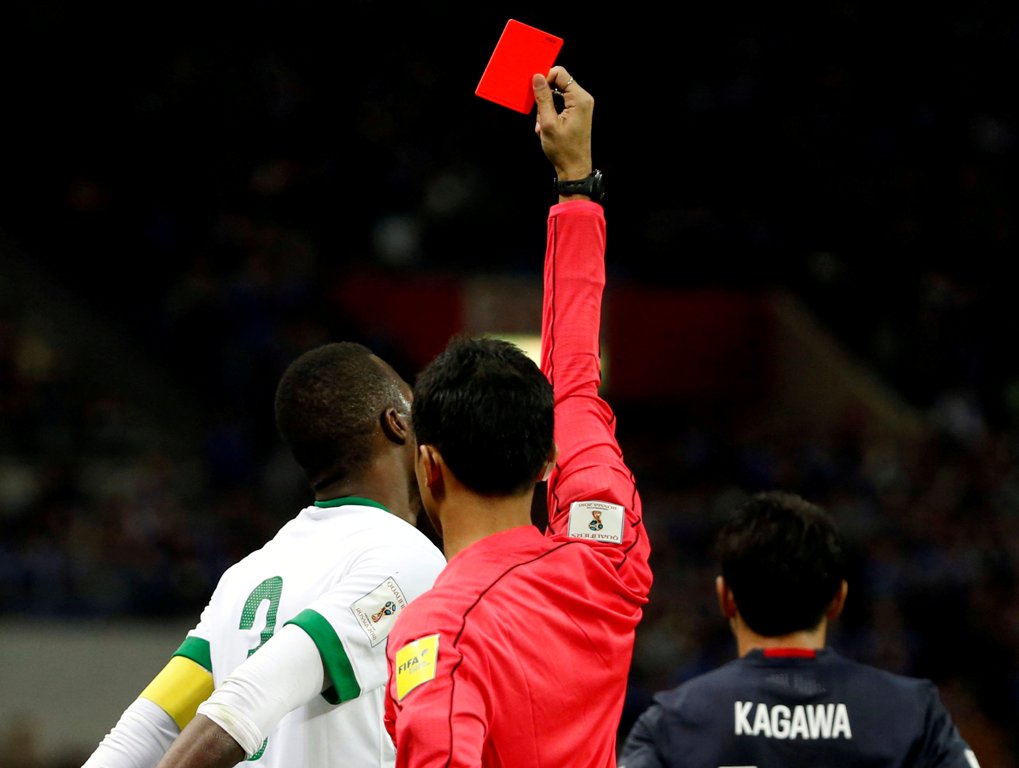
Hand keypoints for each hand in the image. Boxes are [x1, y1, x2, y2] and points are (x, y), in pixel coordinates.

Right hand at [533, 66, 592, 182]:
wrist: (573, 168)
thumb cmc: (563, 150)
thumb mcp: (548, 123)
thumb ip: (543, 98)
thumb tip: (537, 77)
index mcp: (579, 99)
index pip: (560, 74)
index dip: (545, 79)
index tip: (535, 93)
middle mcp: (582, 99)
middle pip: (557, 84)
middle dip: (544, 98)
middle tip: (540, 117)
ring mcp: (580, 106)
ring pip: (555, 96)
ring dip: (545, 110)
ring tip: (543, 127)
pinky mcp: (576, 113)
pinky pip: (559, 105)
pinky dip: (549, 115)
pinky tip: (546, 129)